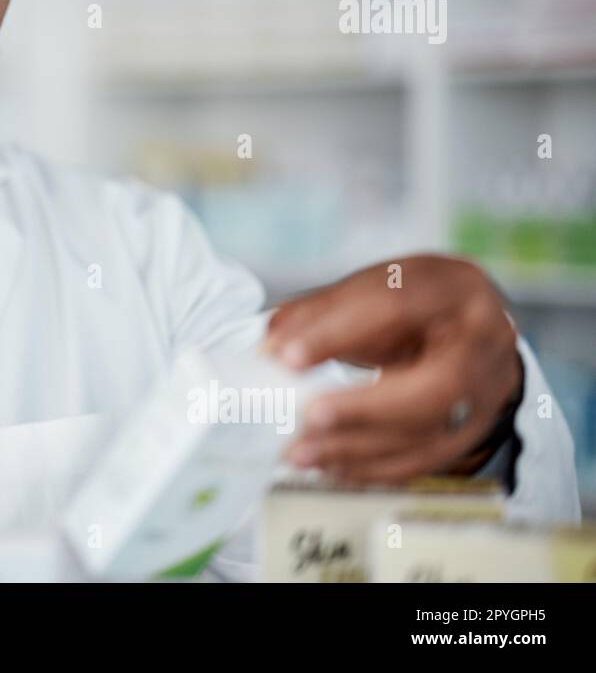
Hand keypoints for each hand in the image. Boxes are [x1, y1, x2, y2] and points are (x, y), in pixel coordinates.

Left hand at [263, 255, 522, 483]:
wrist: (474, 329)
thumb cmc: (417, 304)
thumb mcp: (372, 287)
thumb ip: (319, 313)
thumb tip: (271, 346)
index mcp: (451, 288)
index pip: (395, 307)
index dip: (338, 334)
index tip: (286, 357)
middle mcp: (482, 342)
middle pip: (438, 383)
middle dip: (366, 406)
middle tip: (310, 417)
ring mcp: (485, 393)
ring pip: (430, 432)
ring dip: (358, 448)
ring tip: (302, 451)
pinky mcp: (473, 432)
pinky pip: (424, 460)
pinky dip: (373, 468)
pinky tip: (331, 465)